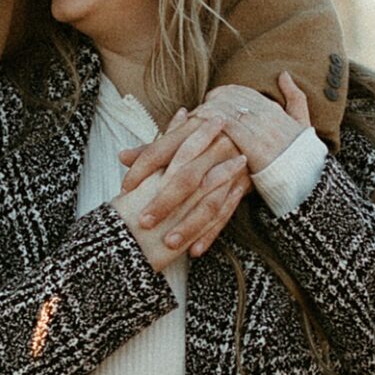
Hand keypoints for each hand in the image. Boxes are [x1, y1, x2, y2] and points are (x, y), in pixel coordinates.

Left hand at [113, 117, 249, 269]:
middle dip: (165, 202)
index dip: (142, 170)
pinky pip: (227, 213)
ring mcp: (230, 169)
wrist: (253, 124)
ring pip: (209, 201)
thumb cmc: (206, 131)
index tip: (125, 189)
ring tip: (170, 243)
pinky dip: (211, 233)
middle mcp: (213, 149)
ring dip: (190, 224)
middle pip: (186, 178)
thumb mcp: (182, 133)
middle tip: (144, 222)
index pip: (161, 151)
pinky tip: (195, 251)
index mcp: (193, 130)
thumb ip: (152, 149)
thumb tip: (121, 157)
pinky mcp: (242, 186)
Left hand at [188, 74, 311, 183]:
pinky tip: (199, 126)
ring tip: (194, 117)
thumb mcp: (303, 122)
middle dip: (213, 101)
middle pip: (232, 98)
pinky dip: (212, 122)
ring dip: (208, 111)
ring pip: (228, 109)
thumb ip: (295, 97)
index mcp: (275, 109)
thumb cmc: (302, 155)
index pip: (243, 92)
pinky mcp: (253, 146)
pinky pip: (228, 126)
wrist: (306, 180)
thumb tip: (284, 75)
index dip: (225, 93)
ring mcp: (261, 129)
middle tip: (199, 108)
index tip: (212, 99)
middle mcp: (267, 115)